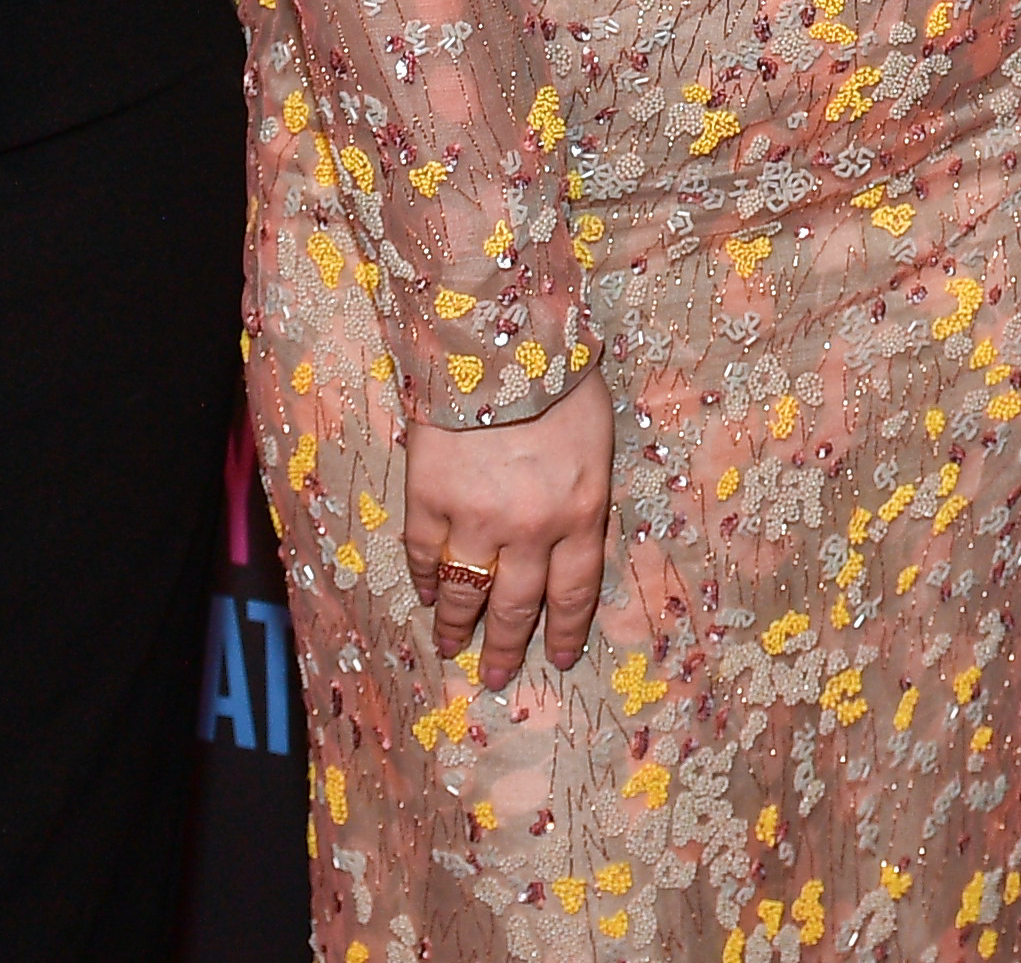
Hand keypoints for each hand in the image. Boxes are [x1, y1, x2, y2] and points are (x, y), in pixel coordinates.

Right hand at [406, 370, 612, 690]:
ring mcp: (476, 518)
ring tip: (452, 649)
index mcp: (581, 512)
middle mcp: (531, 529)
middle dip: (508, 647)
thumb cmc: (561, 378)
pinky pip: (425, 553)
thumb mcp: (595, 439)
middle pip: (519, 606)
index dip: (564, 630)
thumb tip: (572, 525)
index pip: (575, 592)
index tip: (556, 659)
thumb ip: (582, 489)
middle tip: (498, 678)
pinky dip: (425, 578)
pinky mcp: (430, 499)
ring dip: (458, 625)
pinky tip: (426, 594)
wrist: (500, 342)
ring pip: (467, 591)